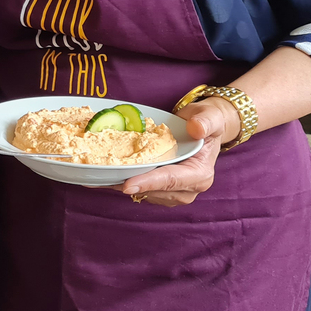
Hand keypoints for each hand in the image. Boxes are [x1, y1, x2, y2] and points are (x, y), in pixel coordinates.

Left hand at [113, 97, 232, 205]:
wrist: (200, 128)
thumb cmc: (206, 122)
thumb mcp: (210, 117)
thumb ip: (205, 122)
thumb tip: (195, 128)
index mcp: (200, 175)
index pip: (171, 180)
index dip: (149, 182)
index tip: (127, 185)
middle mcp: (187, 189)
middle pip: (153, 190)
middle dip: (129, 183)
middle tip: (102, 176)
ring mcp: (173, 193)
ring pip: (143, 192)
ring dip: (122, 184)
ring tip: (100, 173)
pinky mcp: (161, 192)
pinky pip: (140, 189)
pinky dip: (123, 181)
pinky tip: (106, 173)